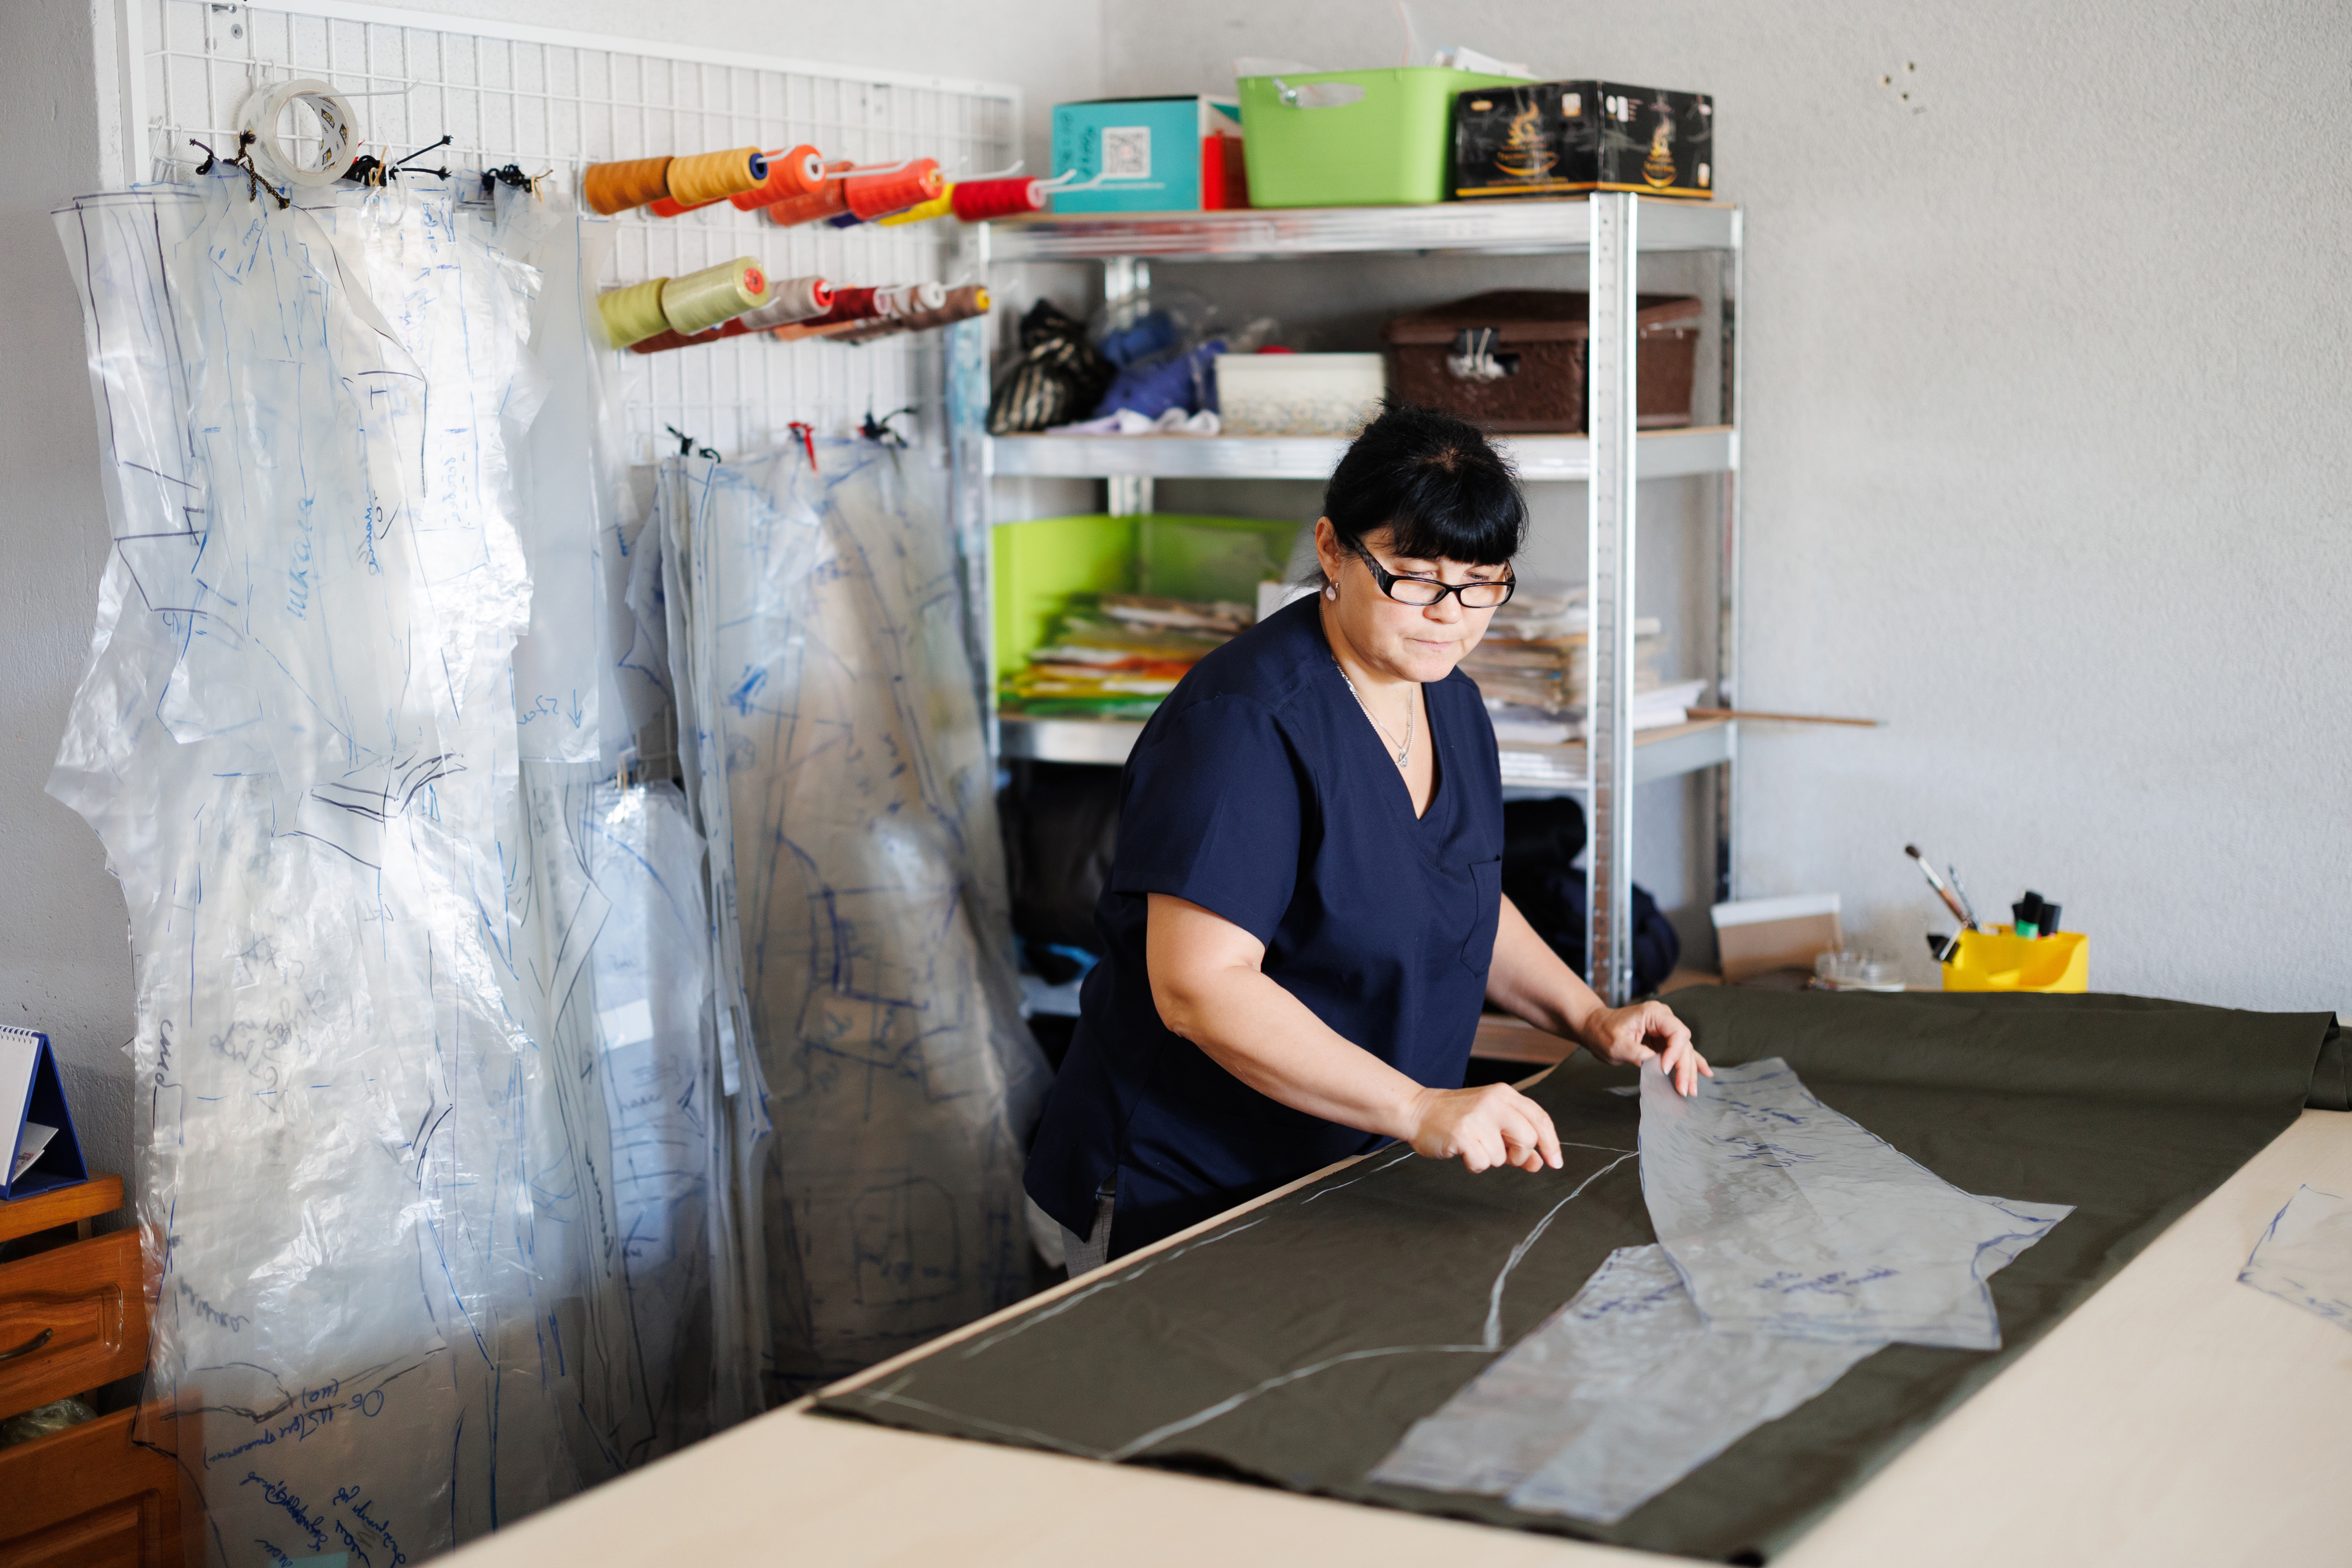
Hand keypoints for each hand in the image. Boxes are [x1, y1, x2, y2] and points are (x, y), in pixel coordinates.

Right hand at [1402, 1083, 1563, 1173]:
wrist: (1418, 1111)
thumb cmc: (1457, 1117)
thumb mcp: (1492, 1121)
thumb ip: (1516, 1139)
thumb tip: (1539, 1162)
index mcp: (1504, 1094)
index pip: (1540, 1119)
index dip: (1551, 1143)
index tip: (1554, 1162)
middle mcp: (1493, 1102)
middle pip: (1528, 1139)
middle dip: (1518, 1154)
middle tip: (1503, 1154)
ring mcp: (1477, 1117)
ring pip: (1503, 1156)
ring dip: (1490, 1159)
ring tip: (1473, 1145)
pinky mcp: (1462, 1134)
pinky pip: (1482, 1164)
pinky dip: (1474, 1165)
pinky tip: (1463, 1152)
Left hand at [1579, 1000, 1711, 1095]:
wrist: (1594, 1028)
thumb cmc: (1602, 1032)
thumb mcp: (1616, 1044)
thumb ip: (1636, 1053)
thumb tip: (1654, 1063)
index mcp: (1654, 1014)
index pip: (1677, 1032)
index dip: (1675, 1052)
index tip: (1665, 1070)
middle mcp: (1663, 1020)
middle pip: (1683, 1044)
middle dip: (1685, 1068)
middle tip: (1684, 1090)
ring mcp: (1664, 1030)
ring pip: (1684, 1051)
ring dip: (1689, 1071)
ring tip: (1691, 1090)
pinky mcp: (1662, 1041)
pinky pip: (1680, 1052)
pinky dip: (1692, 1063)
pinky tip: (1706, 1073)